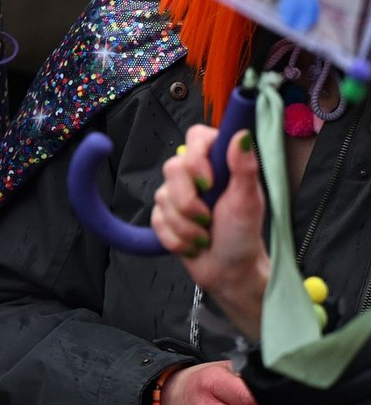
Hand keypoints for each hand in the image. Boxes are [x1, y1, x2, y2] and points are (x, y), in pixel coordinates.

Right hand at [152, 126, 269, 338]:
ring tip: (204, 236)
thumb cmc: (243, 236)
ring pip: (161, 197)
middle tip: (208, 218)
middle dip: (189, 202)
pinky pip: (156, 219)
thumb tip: (242, 133)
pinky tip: (192, 244)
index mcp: (218, 163)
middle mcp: (194, 174)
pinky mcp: (163, 214)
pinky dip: (176, 237)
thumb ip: (244, 167)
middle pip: (172, 168)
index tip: (209, 182)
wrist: (228, 272)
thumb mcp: (249, 201)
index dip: (196, 158)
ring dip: (185, 225)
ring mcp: (176, 194)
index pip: (196, 136)